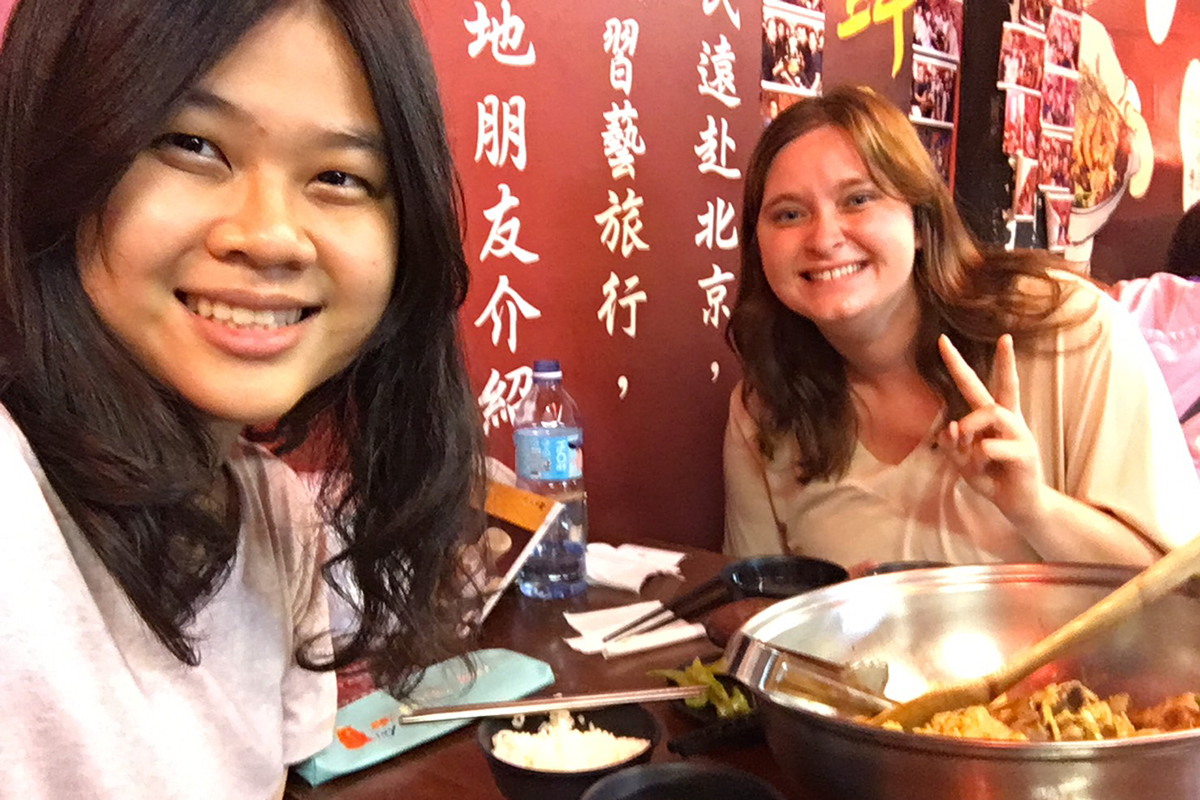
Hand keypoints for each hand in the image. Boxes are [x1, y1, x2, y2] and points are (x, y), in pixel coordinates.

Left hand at [937, 334, 1045, 524]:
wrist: (1017, 503)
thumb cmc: (991, 476)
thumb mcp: (963, 462)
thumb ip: (953, 444)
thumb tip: (951, 426)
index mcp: (992, 418)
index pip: (976, 385)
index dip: (959, 364)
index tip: (943, 340)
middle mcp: (1009, 420)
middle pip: (1006, 386)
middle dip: (1005, 361)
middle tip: (1005, 338)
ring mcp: (1020, 434)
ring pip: (991, 412)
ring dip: (970, 424)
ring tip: (963, 437)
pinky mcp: (1025, 453)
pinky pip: (990, 446)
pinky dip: (976, 457)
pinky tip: (981, 467)